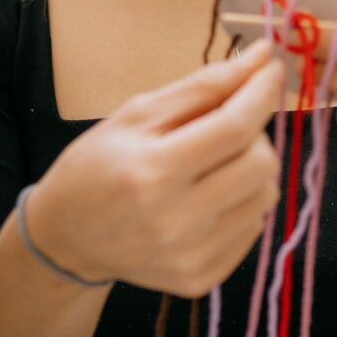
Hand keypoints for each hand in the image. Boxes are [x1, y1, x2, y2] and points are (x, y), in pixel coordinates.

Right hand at [23, 45, 284, 296]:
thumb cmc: (97, 164)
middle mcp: (176, 221)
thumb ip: (203, 86)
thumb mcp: (138, 114)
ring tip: (216, 163)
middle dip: (256, 134)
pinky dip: (243, 203)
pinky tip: (210, 197)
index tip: (271, 70)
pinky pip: (253, 229)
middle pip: (261, 165)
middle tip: (230, 126)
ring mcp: (191, 257)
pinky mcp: (201, 280)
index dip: (261, 94)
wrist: (66, 239)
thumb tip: (262, 56)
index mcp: (153, 171)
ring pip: (265, 197)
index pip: (234, 128)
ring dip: (252, 169)